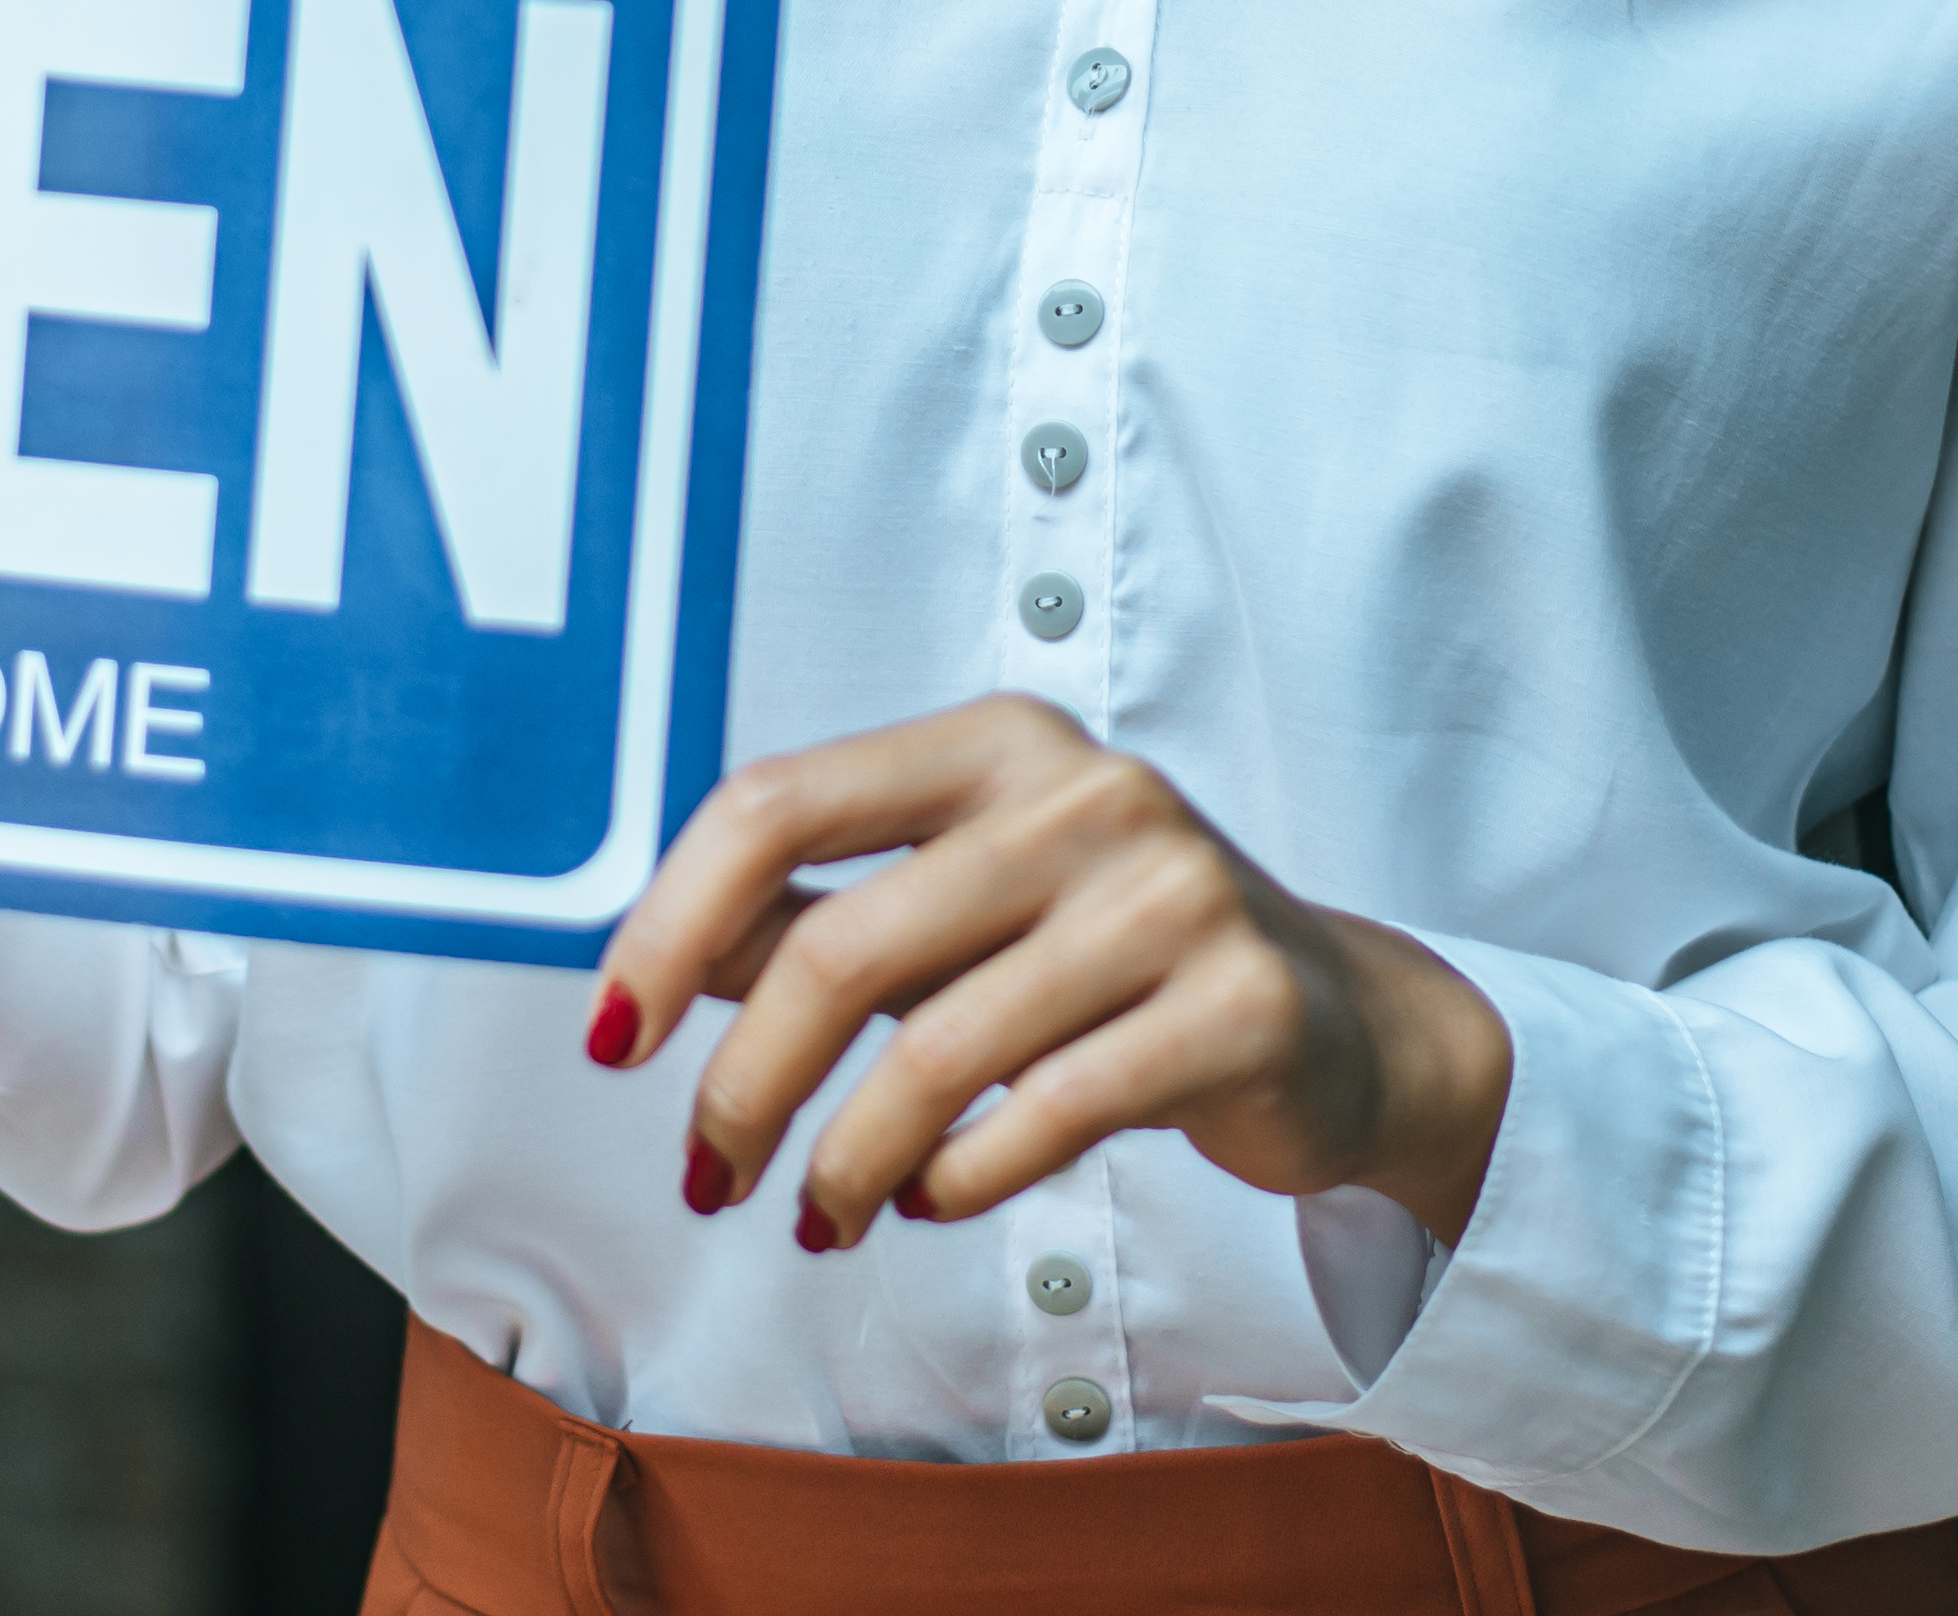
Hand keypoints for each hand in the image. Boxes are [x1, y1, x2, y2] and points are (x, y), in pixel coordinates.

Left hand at [589, 693, 1513, 1251]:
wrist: (1342, 1022)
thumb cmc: (1113, 962)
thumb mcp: (964, 909)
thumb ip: (822, 917)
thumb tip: (656, 967)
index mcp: (993, 743)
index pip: (777, 803)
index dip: (670, 922)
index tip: (614, 1036)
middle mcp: (1083, 791)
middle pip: (840, 944)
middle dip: (747, 1084)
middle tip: (709, 1172)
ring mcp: (1172, 891)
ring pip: (937, 1049)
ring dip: (845, 1161)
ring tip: (821, 1215)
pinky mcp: (1240, 1003)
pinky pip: (1049, 1113)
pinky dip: (958, 1178)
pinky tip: (930, 1199)